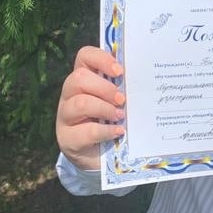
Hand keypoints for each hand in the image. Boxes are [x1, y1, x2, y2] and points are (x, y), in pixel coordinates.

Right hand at [56, 46, 125, 171]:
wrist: (101, 155)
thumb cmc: (112, 119)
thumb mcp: (118, 100)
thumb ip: (124, 87)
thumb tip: (147, 76)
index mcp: (85, 79)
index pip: (84, 56)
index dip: (101, 59)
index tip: (120, 71)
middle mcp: (70, 94)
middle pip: (78, 79)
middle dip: (104, 88)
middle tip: (122, 99)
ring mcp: (65, 117)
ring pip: (79, 104)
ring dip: (104, 109)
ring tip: (120, 116)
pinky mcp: (67, 138)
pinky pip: (84, 131)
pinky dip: (105, 131)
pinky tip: (118, 132)